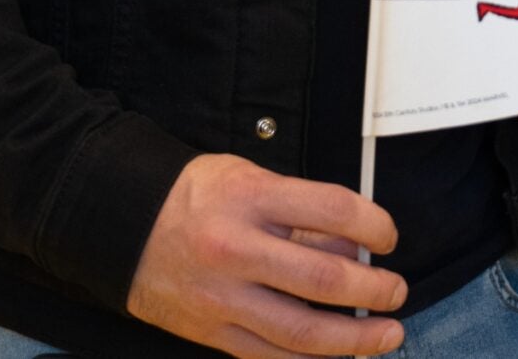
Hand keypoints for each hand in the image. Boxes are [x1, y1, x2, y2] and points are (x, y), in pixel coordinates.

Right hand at [126, 154, 406, 357]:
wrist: (121, 224)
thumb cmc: (191, 196)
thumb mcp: (247, 177)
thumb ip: (298, 208)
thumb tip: (353, 240)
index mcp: (250, 198)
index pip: (333, 210)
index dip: (376, 224)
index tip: (388, 236)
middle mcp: (237, 249)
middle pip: (325, 279)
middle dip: (375, 289)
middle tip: (396, 290)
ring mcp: (223, 298)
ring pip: (303, 333)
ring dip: (356, 339)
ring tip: (386, 334)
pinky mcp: (212, 332)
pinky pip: (271, 358)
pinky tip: (339, 357)